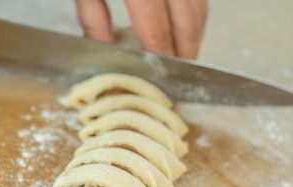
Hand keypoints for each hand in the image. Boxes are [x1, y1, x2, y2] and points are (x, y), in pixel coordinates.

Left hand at [74, 0, 207, 58]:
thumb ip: (92, 15)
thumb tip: (103, 49)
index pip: (155, 27)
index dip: (159, 54)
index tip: (159, 72)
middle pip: (188, 18)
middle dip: (186, 48)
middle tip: (181, 68)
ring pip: (200, 2)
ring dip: (196, 29)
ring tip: (186, 49)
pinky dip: (197, 6)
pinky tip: (188, 19)